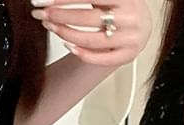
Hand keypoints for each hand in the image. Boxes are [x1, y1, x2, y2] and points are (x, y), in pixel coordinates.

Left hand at [31, 0, 151, 66]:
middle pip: (88, 18)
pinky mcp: (127, 55)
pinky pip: (99, 58)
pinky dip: (80, 52)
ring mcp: (130, 38)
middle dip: (60, 15)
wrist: (142, 24)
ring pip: (91, 39)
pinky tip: (67, 43)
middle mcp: (130, 17)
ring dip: (65, 32)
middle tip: (41, 13)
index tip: (42, 1)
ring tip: (50, 26)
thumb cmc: (121, 7)